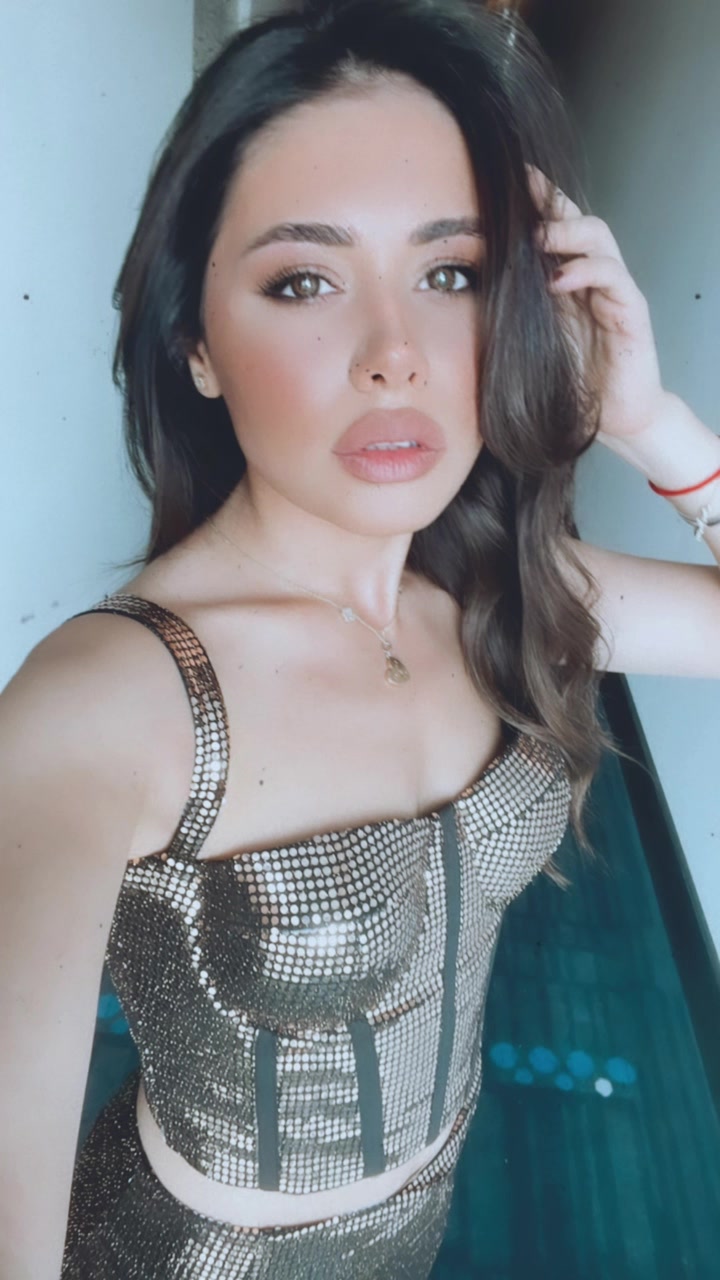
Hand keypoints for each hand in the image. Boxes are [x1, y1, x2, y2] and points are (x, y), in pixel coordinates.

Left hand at [527, 164, 668, 447]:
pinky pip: (613, 277)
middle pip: (576, 219)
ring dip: (567, 232)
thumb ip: (507, 310)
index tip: (502, 179)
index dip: (533, 201)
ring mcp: (614, 290)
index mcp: (566, 279)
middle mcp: (591, 277)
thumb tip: (456, 289)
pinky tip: (560, 279)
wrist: (611, 418)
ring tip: (538, 238)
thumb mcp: (525, 339)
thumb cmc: (567, 381)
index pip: (553, 227)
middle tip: (519, 190)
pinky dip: (586, 271)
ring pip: (598, 237)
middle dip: (549, 201)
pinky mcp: (631, 311)